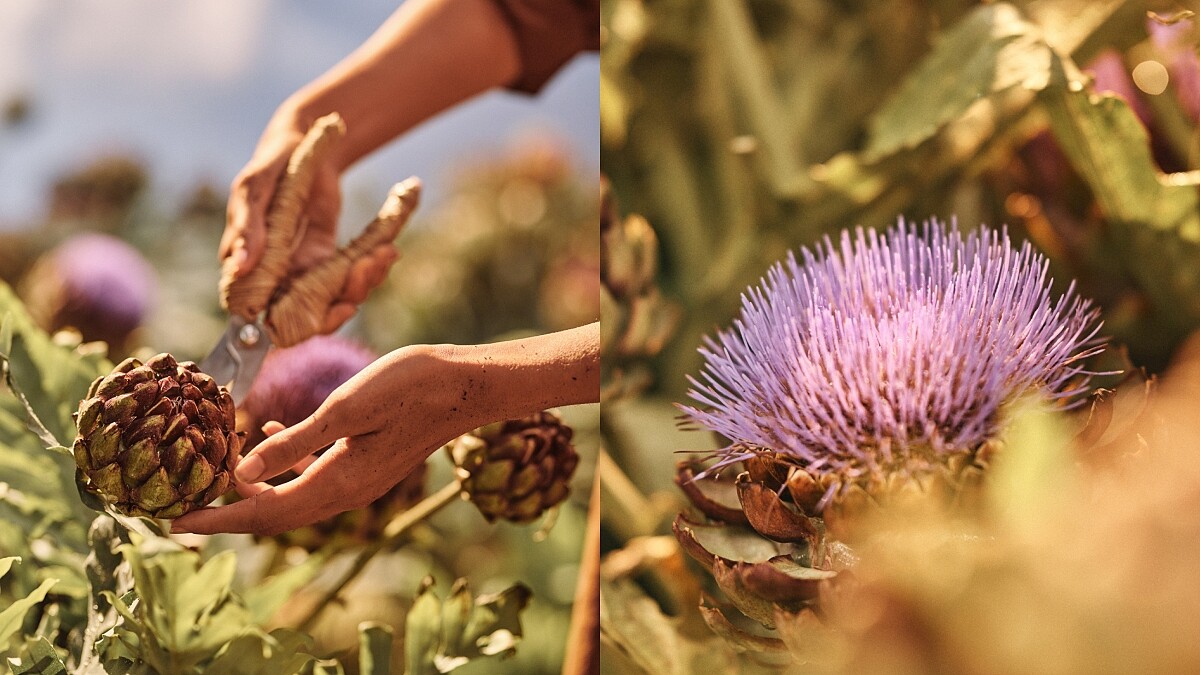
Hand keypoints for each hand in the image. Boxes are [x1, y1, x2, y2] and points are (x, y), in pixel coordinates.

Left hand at [172, 324, 600, 535]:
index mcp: (338, 481)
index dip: (218, 520)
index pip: (265, 513)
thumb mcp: (346, 408)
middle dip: (227, 513)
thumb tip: (241, 475)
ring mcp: (360, 478)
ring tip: (214, 475)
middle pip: (275, 515)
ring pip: (292, 496)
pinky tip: (268, 433)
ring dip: (253, 492)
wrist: (464, 385)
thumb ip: (293, 442)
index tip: (171, 523)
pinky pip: (312, 476)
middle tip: (180, 506)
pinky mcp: (367, 461)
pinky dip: (282, 466)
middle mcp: (347, 489)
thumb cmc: (409, 387)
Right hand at [220, 111, 398, 332]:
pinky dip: (372, 268)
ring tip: (386, 252)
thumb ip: (247, 227)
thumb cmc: (271, 165)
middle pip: (310, 316)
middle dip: (344, 303)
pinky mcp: (329, 262)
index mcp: (246, 271)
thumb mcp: (254, 190)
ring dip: (365, 282)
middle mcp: (274, 280)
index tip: (339, 309)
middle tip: (367, 269)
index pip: (267, 318)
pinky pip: (350, 278)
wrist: (305, 144)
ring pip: (335, 299)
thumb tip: (238, 266)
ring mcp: (303, 273)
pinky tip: (387, 249)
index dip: (303, 325)